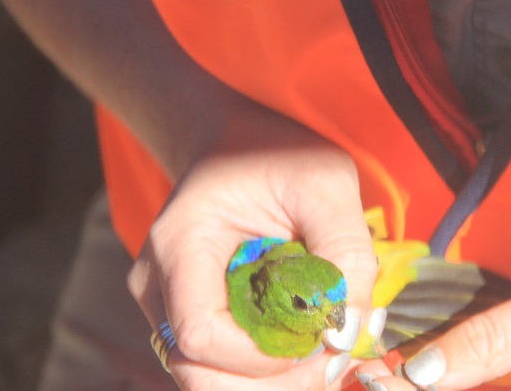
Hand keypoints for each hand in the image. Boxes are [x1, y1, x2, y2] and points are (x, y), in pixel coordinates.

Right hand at [127, 103, 377, 389]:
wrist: (234, 144)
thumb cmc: (274, 153)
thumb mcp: (326, 182)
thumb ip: (346, 250)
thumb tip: (350, 327)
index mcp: (180, 243)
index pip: (201, 335)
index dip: (262, 357)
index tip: (317, 339)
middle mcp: (159, 282)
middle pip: (198, 373)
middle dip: (270, 383)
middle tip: (328, 360)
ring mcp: (167, 303)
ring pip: (208, 379)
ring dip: (270, 382)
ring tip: (321, 352)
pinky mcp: (188, 314)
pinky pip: (219, 365)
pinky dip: (264, 371)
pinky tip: (303, 346)